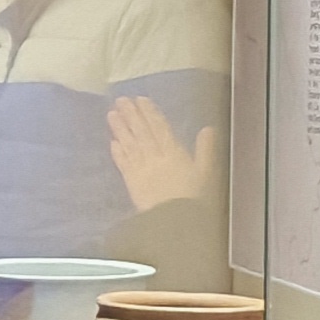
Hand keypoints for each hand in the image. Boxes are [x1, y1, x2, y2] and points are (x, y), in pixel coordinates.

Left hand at [108, 96, 221, 212]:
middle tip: (121, 100)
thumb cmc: (194, 197)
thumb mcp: (206, 172)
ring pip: (129, 144)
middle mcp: (155, 157)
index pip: (160, 128)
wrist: (175, 221)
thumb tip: (208, 129)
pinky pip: (123, 164)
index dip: (150, 112)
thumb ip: (206, 150)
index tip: (141, 99)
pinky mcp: (131, 182)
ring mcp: (141, 169)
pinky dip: (117, 152)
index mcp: (174, 152)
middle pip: (141, 132)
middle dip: (131, 115)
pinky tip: (112, 142)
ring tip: (111, 114)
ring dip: (120, 129)